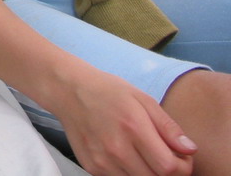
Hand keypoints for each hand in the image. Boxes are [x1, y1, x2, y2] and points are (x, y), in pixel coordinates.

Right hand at [54, 71, 194, 175]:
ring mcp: (102, 161)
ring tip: (145, 155)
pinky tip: (126, 155)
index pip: (169, 168)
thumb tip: (190, 150)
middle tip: (166, 156)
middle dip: (168, 171)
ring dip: (148, 173)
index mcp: (133, 128)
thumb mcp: (142, 99)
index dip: (183, 167)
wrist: (68, 91)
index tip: (182, 157)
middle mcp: (116, 148)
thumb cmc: (108, 91)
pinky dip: (129, 173)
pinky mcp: (91, 167)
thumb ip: (168, 127)